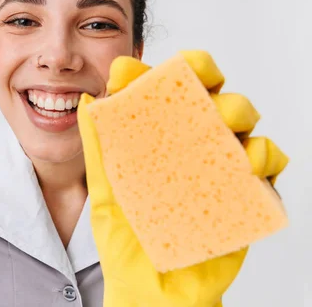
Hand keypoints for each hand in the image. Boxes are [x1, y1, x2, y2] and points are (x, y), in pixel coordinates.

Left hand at [77, 51, 287, 306]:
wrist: (152, 290)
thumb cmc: (127, 242)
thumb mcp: (105, 193)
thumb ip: (97, 149)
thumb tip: (84, 100)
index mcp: (159, 139)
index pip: (166, 91)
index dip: (158, 69)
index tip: (135, 68)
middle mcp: (193, 145)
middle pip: (209, 94)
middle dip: (208, 76)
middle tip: (199, 78)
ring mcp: (221, 167)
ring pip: (242, 120)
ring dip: (239, 110)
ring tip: (225, 124)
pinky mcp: (247, 193)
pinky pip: (268, 163)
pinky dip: (265, 155)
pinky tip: (247, 163)